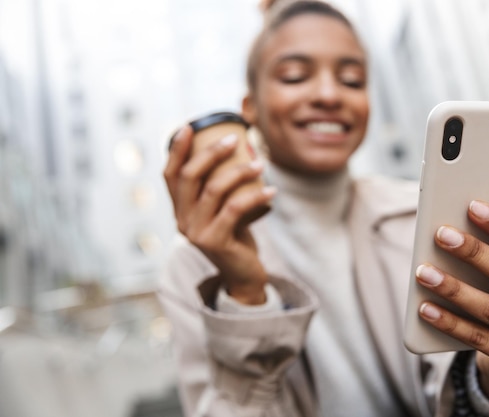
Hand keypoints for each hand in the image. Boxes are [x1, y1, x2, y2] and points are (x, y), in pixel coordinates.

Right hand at [163, 125, 275, 304]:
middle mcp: (182, 220)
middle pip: (189, 176)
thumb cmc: (236, 238)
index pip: (170, 175)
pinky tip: (272, 190)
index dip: (177, 150)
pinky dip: (256, 195)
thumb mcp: (225, 212)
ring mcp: (196, 232)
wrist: (243, 276)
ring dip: (239, 171)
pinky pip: (235, 208)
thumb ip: (225, 191)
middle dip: (211, 152)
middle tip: (235, 138)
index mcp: (180, 210)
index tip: (190, 126)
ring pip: (214, 189)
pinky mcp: (215, 241)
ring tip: (261, 163)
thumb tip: (246, 153)